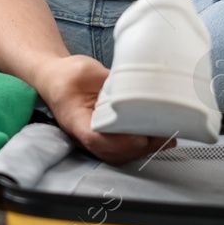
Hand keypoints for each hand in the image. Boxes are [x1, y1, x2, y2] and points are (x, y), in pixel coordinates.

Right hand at [35, 54, 172, 164]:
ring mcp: (95, 137)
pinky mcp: (106, 134)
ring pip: (119, 155)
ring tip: (167, 138)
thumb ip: (107, 79)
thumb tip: (134, 85)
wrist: (56, 78)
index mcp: (74, 118)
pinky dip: (143, 146)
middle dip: (138, 148)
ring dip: (144, 149)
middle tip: (162, 136)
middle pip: (111, 152)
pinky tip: (161, 139)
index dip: (117, 142)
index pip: (94, 138)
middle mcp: (84, 134)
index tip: (138, 138)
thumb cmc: (66, 75)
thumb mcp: (85, 70)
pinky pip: (123, 148)